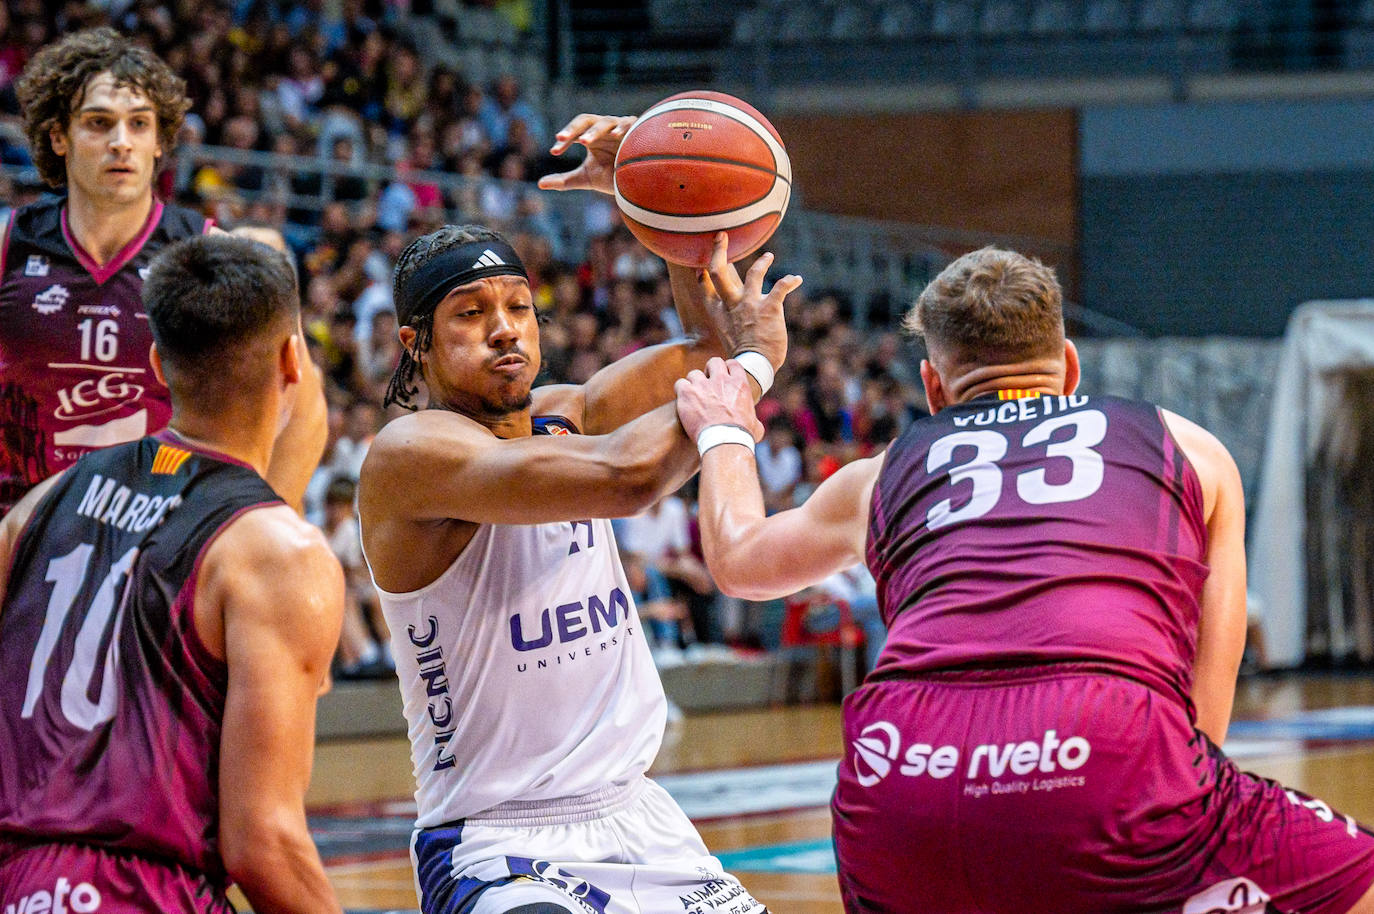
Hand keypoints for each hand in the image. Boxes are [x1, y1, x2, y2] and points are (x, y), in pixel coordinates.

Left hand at [536, 114, 634, 195]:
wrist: (638, 183)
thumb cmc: (613, 176)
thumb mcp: (585, 178)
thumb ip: (563, 181)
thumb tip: (539, 184)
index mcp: (591, 136)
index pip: (574, 132)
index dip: (564, 140)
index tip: (554, 152)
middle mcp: (604, 128)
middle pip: (586, 120)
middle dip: (573, 129)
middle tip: (561, 139)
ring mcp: (621, 127)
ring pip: (606, 122)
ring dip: (594, 131)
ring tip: (584, 142)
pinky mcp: (638, 130)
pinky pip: (630, 124)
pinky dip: (623, 127)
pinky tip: (616, 135)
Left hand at [674, 357, 764, 444]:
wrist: (724, 441)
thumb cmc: (741, 436)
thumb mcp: (755, 425)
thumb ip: (753, 419)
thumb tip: (754, 424)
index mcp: (739, 384)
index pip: (732, 364)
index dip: (727, 370)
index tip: (723, 378)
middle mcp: (721, 380)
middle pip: (714, 362)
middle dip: (709, 371)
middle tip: (707, 385)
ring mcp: (703, 385)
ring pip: (694, 373)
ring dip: (694, 383)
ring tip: (694, 396)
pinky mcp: (687, 393)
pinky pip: (680, 384)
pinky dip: (681, 391)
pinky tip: (684, 402)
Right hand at [700, 233, 799, 374]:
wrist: (754, 366)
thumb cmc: (743, 356)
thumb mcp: (728, 336)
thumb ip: (730, 322)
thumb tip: (735, 322)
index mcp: (719, 313)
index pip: (706, 288)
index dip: (702, 275)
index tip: (701, 266)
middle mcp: (732, 304)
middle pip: (718, 271)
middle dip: (719, 251)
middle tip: (722, 236)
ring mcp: (750, 304)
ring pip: (754, 273)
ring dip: (762, 262)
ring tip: (769, 256)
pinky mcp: (769, 307)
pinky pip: (781, 286)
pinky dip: (790, 280)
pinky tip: (797, 279)